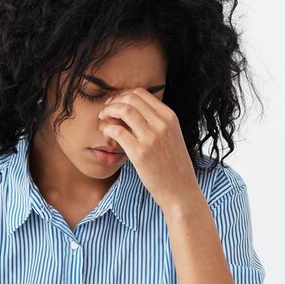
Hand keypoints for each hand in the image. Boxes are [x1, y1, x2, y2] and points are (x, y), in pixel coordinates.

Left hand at [98, 89, 202, 213]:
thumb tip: (134, 112)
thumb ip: (157, 122)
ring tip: (103, 119)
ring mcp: (151, 137)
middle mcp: (162, 124)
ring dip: (109, 111)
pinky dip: (107, 128)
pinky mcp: (140, 153)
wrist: (181, 190)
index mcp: (170, 117)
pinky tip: (106, 134)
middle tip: (106, 110)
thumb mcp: (172, 136)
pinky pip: (117, 130)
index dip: (124, 95)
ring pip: (124, 110)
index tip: (116, 103)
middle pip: (131, 98)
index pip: (142, 93)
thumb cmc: (173, 166)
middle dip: (114, 101)